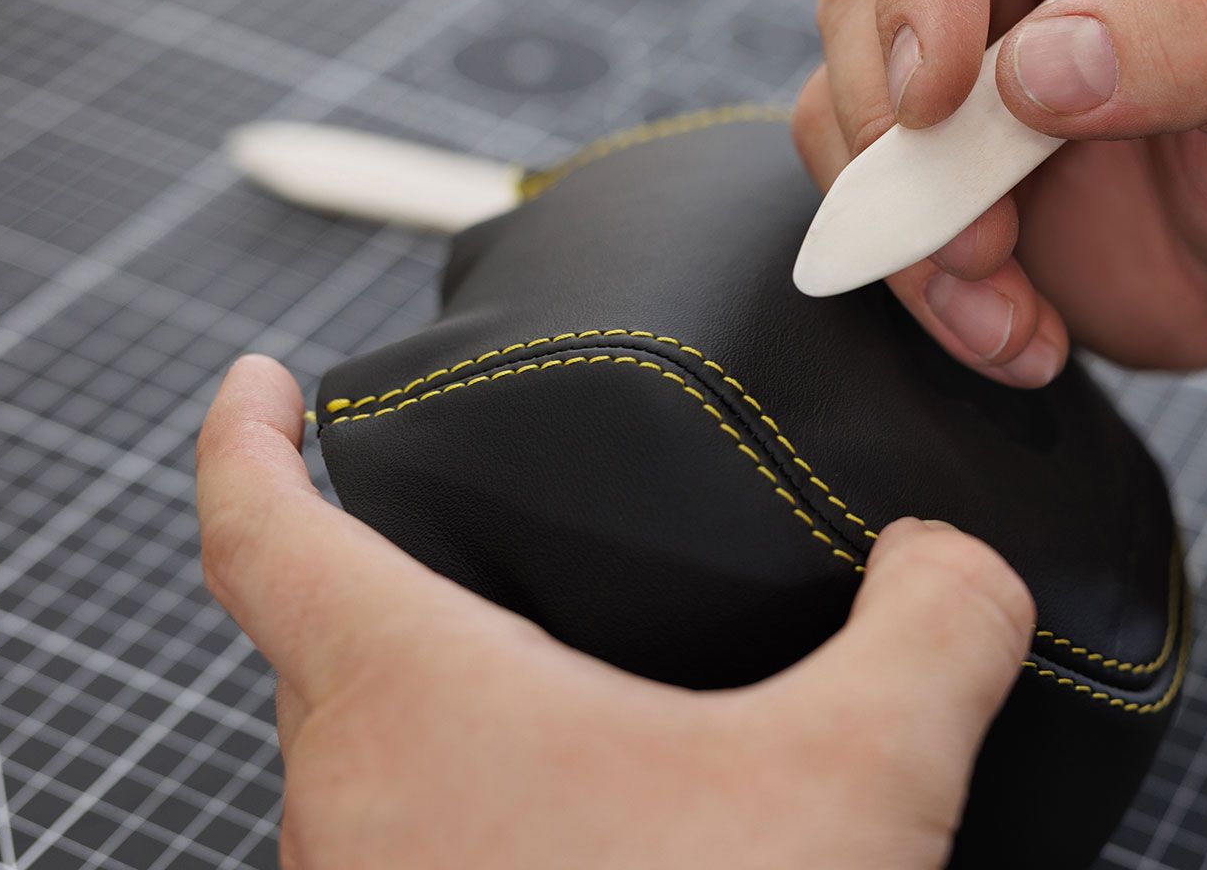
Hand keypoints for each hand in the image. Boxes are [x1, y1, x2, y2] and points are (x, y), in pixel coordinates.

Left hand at [196, 355, 1032, 868]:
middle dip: (382, 571)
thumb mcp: (862, 775)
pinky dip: (486, 810)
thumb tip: (961, 563)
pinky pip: (421, 852)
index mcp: (403, 700)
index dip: (245, 433)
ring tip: (553, 676)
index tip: (261, 383)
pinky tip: (605, 829)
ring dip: (441, 709)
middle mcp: (348, 807)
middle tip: (472, 523)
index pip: (259, 525)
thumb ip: (935, 624)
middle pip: (315, 647)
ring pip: (367, 768)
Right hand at [794, 0, 1206, 384]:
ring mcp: (973, 64)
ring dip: (908, 232)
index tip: (943, 99)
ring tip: (1011, 312)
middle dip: (896, 135)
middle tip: (982, 241)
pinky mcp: (949, 166)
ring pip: (843, 109)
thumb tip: (1040, 64)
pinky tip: (1017, 332)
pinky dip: (925, 288)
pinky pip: (874, 209)